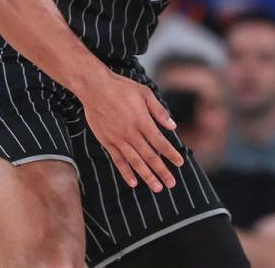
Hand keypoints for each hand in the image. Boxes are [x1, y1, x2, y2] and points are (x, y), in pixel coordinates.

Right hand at [79, 71, 184, 190]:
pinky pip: (118, 160)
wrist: (94, 88)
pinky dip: (126, 172)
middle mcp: (131, 133)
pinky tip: (133, 182)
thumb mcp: (145, 93)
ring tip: (157, 188)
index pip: (160, 142)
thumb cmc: (122, 87)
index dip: (171, 154)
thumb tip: (173, 126)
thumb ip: (159, 111)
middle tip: (172, 184)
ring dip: (147, 176)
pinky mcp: (107, 141)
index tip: (180, 163)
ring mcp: (118, 139)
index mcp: (142, 121)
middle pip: (150, 156)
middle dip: (162, 171)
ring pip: (135, 162)